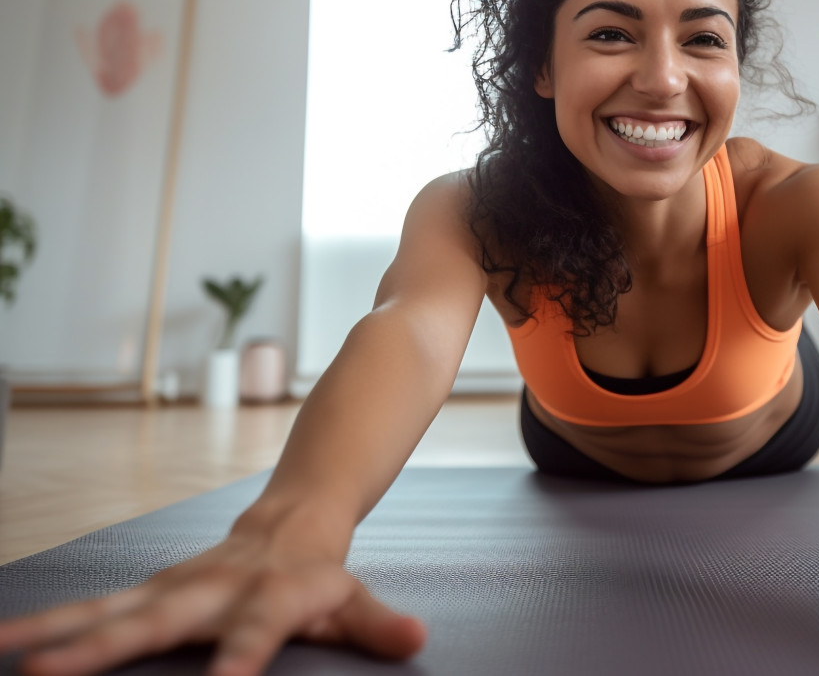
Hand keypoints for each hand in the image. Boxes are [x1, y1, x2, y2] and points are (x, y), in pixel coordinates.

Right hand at [0, 533, 425, 675]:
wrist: (293, 519)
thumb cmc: (321, 575)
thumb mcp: (353, 600)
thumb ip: (376, 625)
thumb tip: (417, 639)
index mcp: (270, 596)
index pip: (257, 632)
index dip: (241, 658)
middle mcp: (214, 590)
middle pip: (158, 620)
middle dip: (105, 647)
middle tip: (51, 674)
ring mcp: (175, 588)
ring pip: (110, 610)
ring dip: (56, 632)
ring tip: (8, 655)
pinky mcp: (149, 591)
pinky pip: (93, 608)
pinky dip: (47, 624)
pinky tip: (7, 643)